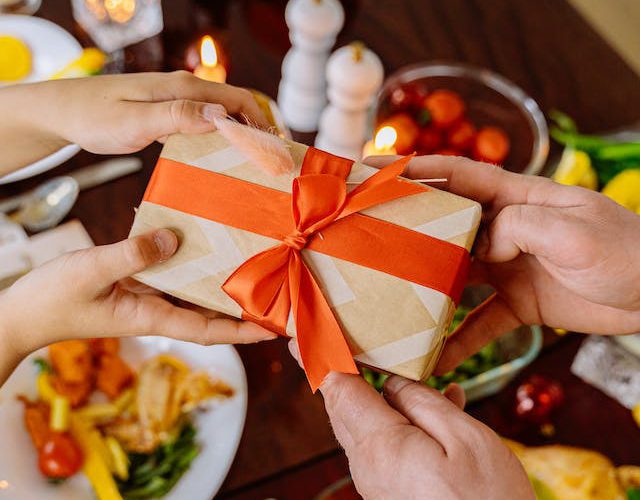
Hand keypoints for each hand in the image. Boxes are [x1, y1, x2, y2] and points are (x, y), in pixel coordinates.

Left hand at [0, 71, 267, 173]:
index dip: (263, 123)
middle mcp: (184, 89)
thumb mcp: (135, 122)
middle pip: (236, 106)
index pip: (238, 100)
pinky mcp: (168, 112)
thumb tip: (221, 117)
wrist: (63, 111)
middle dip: (259, 129)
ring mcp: (176, 100)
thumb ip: (177, 116)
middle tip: (273, 160)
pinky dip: (220, 138)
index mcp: (183, 88)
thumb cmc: (94, 117)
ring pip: (221, 115)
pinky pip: (204, 123)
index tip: (276, 150)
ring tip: (255, 162)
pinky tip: (222, 158)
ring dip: (241, 135)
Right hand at [0, 229, 274, 384]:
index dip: (245, 331)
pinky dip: (185, 258)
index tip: (276, 327)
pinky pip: (169, 272)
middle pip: (210, 312)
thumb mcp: (93, 272)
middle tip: (277, 288)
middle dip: (243, 307)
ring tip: (251, 260)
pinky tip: (194, 235)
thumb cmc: (52, 300)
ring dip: (219, 280)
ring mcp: (146, 296)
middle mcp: (156, 309)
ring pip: (193, 290)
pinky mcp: (134, 282)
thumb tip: (175, 238)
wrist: (23, 311)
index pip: (211, 329)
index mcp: (153, 317)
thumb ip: (133, 254)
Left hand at [288, 342, 531, 499]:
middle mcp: (367, 466)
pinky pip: (382, 444)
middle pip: (344, 406)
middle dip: (343, 372)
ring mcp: (376, 482)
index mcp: (381, 446)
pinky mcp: (389, 491)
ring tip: (414, 373)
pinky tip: (434, 408)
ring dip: (380, 394)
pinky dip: (398, 419)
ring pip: (364, 424)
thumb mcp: (465, 439)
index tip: (302, 337)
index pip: (338, 390)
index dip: (321, 358)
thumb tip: (391, 382)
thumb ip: (421, 403)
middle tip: (343, 341)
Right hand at [366, 155, 639, 371]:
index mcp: (517, 197)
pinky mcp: (517, 303)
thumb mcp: (574, 231)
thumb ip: (521, 227)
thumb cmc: (626, 250)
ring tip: (387, 301)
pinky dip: (457, 339)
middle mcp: (504, 229)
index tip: (374, 170)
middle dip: (406, 229)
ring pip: (453, 276)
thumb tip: (483, 246)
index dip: (415, 170)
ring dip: (423, 288)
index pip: (457, 176)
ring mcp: (508, 267)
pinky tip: (435, 357)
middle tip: (365, 238)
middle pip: (444, 225)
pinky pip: (478, 322)